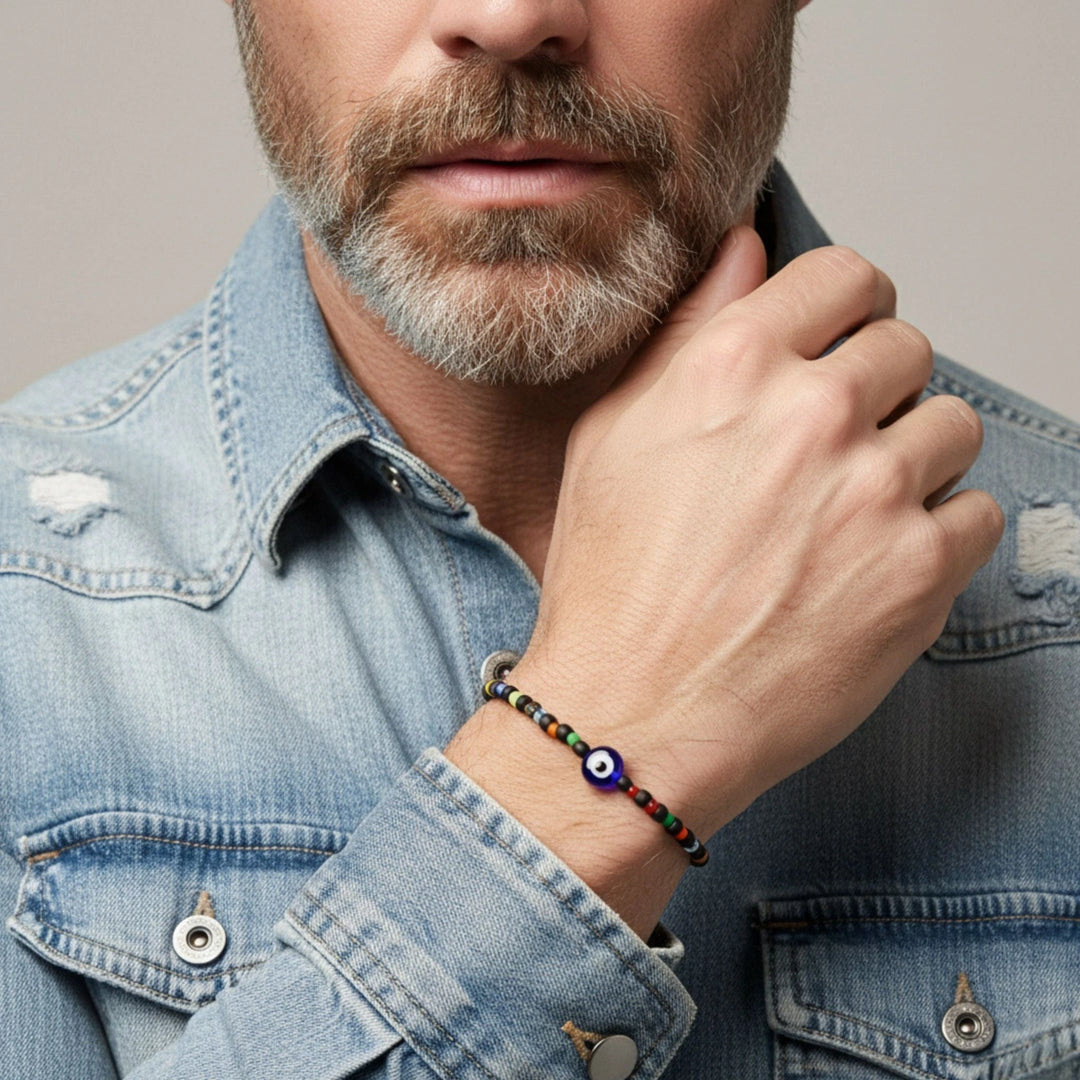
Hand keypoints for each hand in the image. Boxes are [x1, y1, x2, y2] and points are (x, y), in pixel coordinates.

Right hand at [512, 228, 1004, 838]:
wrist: (633, 713)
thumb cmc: (612, 585)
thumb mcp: (612, 435)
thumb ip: (687, 331)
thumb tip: (745, 253)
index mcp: (732, 365)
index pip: (846, 277)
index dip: (848, 309)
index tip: (843, 341)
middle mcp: (811, 413)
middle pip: (907, 349)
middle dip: (878, 389)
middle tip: (836, 447)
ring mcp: (874, 492)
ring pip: (953, 427)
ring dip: (915, 460)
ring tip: (855, 513)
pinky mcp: (919, 571)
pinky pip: (978, 514)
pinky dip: (941, 533)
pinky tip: (877, 563)